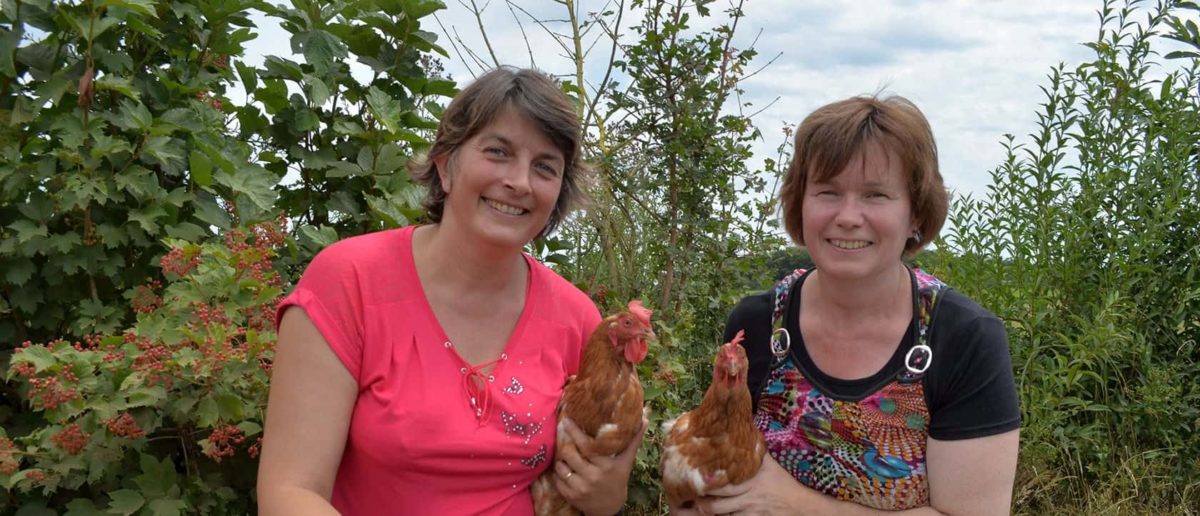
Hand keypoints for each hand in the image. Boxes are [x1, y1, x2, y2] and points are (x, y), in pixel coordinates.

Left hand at [554, 412, 647, 515]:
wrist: (610, 507)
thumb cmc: (618, 478)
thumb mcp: (626, 461)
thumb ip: (633, 440)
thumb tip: (645, 418)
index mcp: (606, 465)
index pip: (587, 446)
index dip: (575, 432)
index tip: (566, 421)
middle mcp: (593, 477)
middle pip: (570, 455)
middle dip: (564, 443)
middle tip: (561, 434)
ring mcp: (581, 488)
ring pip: (561, 467)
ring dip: (560, 458)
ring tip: (562, 452)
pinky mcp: (571, 496)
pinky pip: (557, 480)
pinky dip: (557, 473)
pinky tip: (563, 467)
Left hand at [695, 454, 815, 515]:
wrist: (800, 505)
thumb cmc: (782, 482)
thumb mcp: (769, 464)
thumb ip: (754, 449)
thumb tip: (743, 428)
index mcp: (750, 479)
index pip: (722, 483)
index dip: (705, 483)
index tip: (694, 478)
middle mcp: (748, 496)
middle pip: (716, 503)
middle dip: (700, 501)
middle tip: (690, 495)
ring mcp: (750, 512)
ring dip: (708, 512)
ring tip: (696, 507)